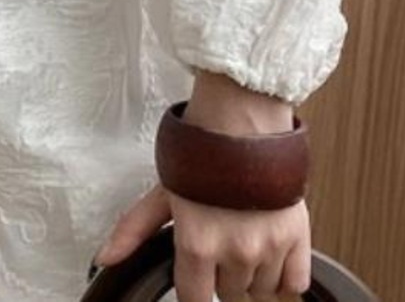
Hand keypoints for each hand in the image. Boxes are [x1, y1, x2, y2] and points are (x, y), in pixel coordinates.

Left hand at [93, 73, 310, 301]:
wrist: (243, 120)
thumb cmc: (203, 149)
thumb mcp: (163, 189)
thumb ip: (134, 228)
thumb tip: (106, 257)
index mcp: (197, 243)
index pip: (196, 300)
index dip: (194, 288)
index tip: (197, 274)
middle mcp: (234, 251)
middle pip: (229, 294)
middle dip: (223, 274)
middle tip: (221, 240)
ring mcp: (268, 247)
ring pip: (261, 290)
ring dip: (254, 273)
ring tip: (245, 236)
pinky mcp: (298, 238)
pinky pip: (295, 283)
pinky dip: (285, 274)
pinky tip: (272, 249)